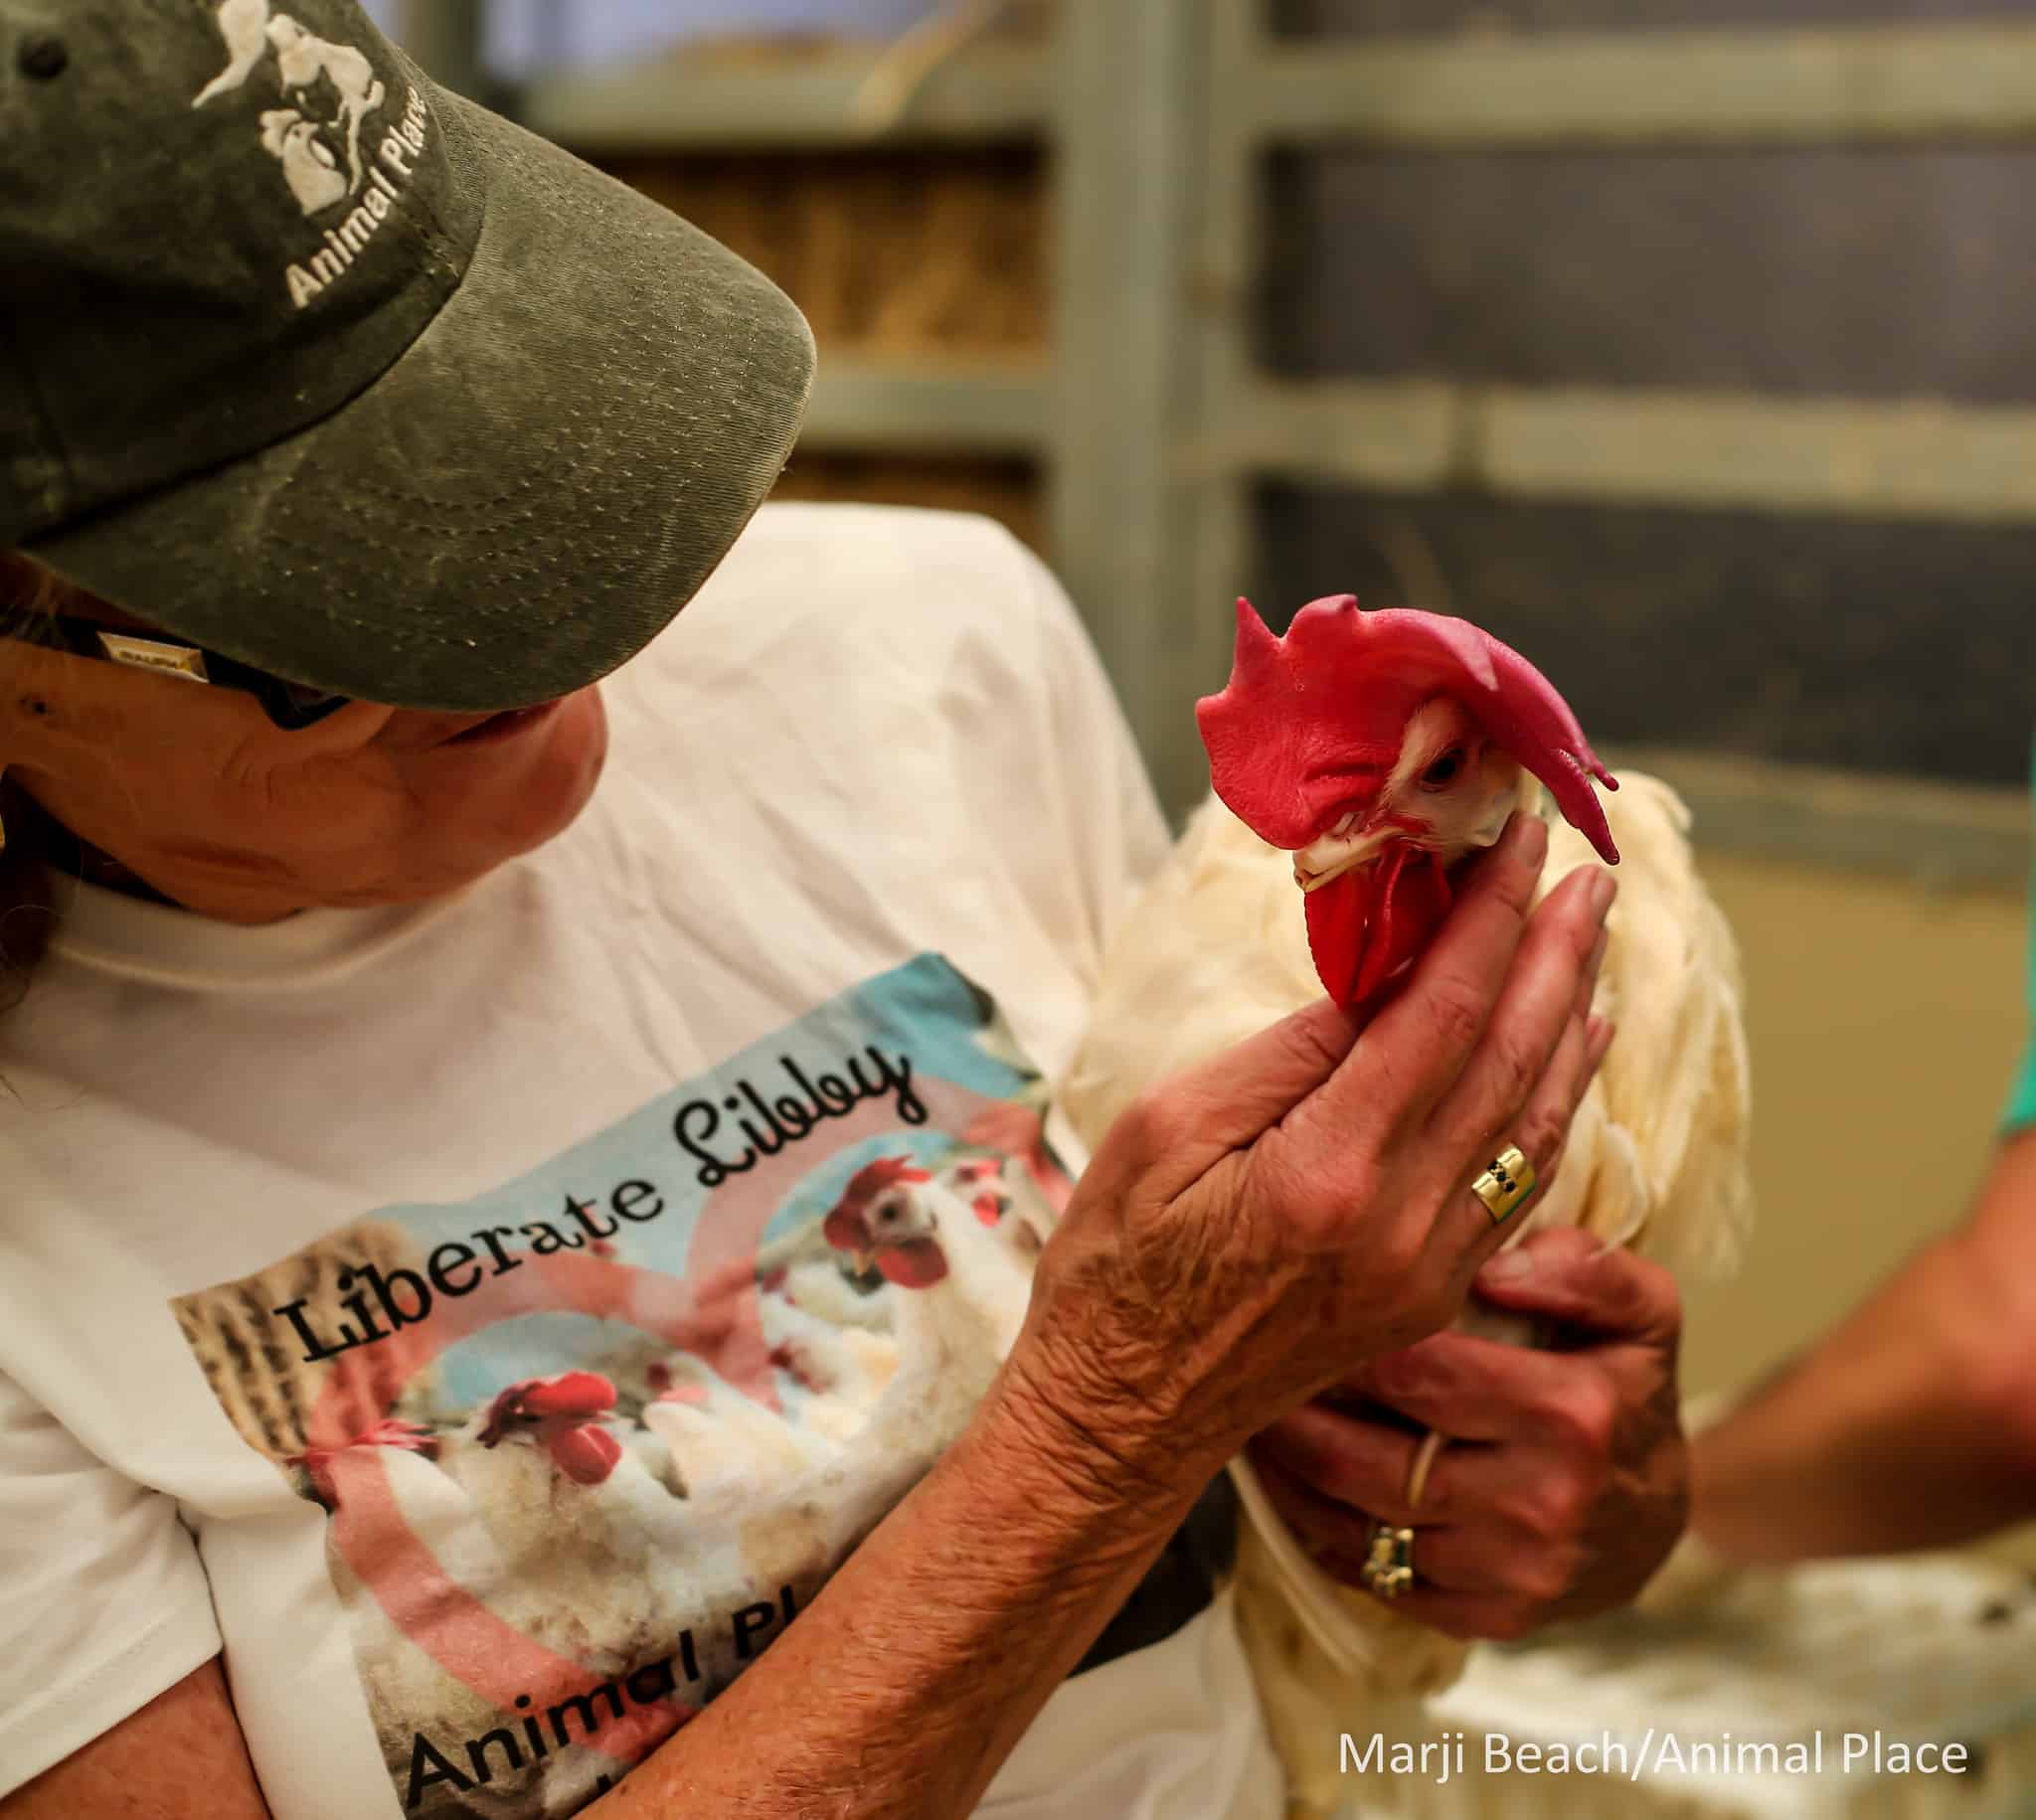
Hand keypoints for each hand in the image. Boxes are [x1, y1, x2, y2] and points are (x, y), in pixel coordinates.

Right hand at [1008, 813, 1616, 1490]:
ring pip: (1534, 1123)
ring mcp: (1432, 1268)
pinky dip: (1556, 1104)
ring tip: (1594, 939)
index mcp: (1329, 1173)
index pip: (1440, 1017)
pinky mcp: (1435, 1293)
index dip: (1488, 922)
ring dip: (1570, 1020)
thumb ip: (1282, 1056)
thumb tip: (1376, 982)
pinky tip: (1572, 1055)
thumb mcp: (1164, 1131)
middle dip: (1555, 955)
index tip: (1519, 845)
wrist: (1128, 1418)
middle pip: (1510, 1062)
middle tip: (1589, 872)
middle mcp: (1406, 1225)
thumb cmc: (1118, 1269)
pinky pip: (1521, 1181)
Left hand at [1247, 1228, 1687, 1638]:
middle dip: (1294, 1413)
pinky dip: (1317, 1532)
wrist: (1659, 1514)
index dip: (1343, 1339)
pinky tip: (1288, 1484)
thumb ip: (1583, 1268)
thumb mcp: (1642, 1309)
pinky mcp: (1490, 1620)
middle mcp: (1540, 1502)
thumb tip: (1493, 1265)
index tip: (1297, 1307)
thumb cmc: (1627, 1387)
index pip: (1415, 1371)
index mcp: (1570, 1413)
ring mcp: (1513, 1573)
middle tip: (1242, 1365)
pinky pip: (1375, 1578)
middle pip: (1369, 1460)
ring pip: (1358, 1526)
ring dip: (1289, 1476)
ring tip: (1247, 1420)